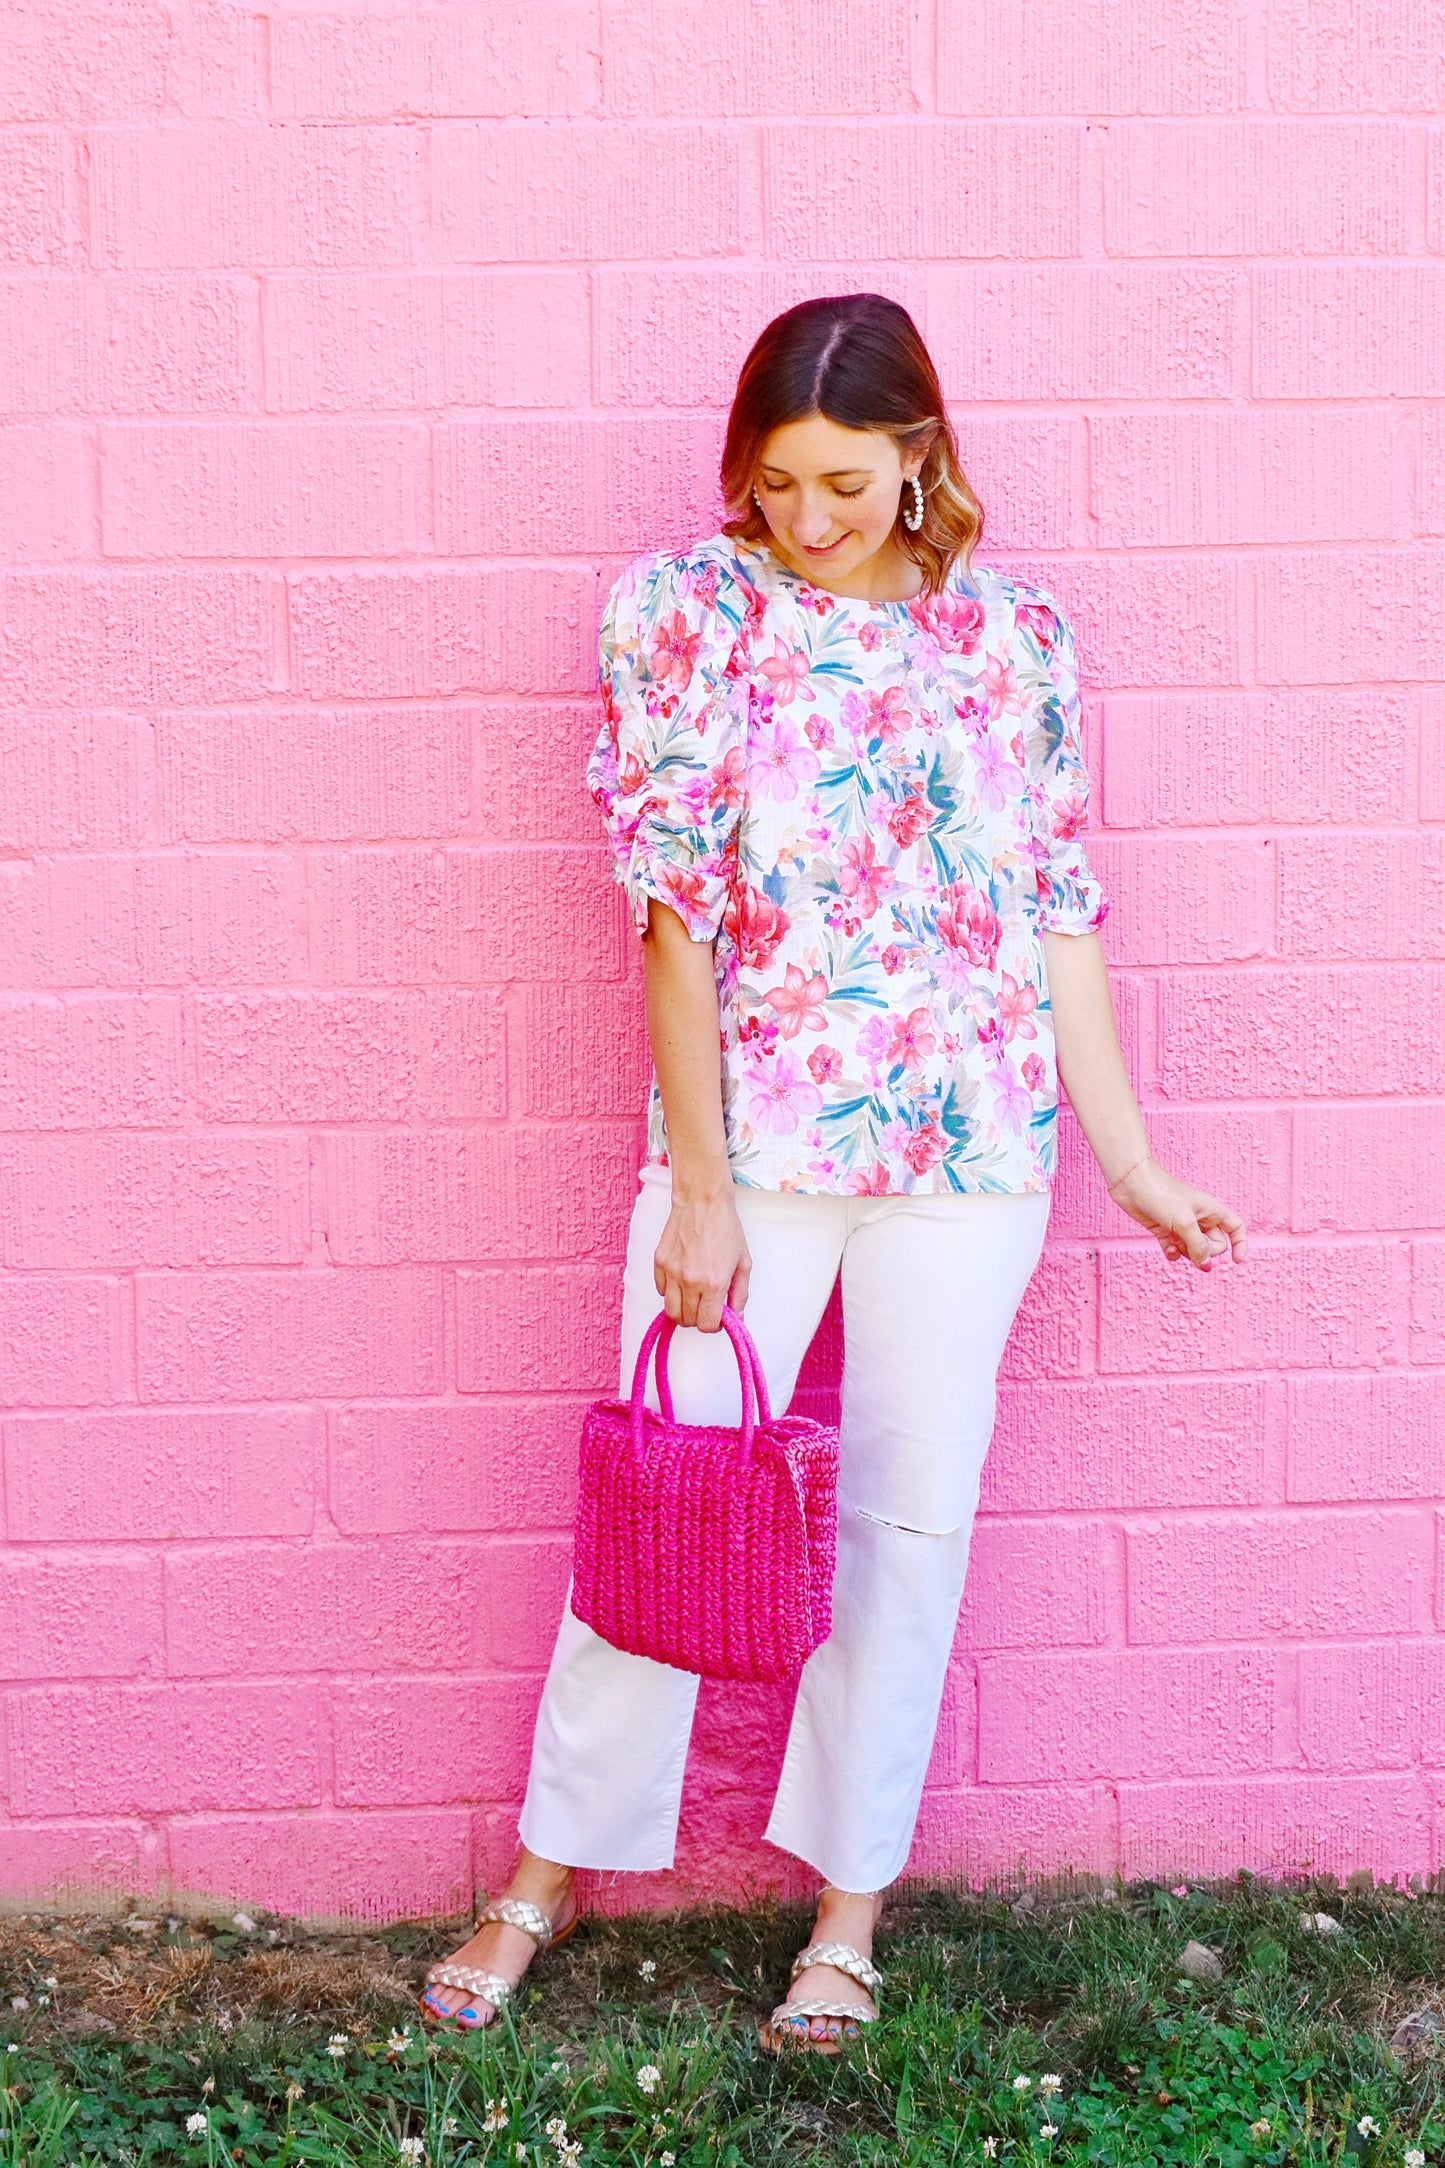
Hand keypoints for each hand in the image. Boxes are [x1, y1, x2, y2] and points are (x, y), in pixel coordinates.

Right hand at [653, 1190, 751, 1330]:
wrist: (703, 1201)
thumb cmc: (725, 1228)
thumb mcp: (743, 1263)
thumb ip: (740, 1295)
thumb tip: (736, 1317)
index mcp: (713, 1283)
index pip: (706, 1325)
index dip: (713, 1325)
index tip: (717, 1317)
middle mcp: (689, 1280)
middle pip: (687, 1320)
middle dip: (699, 1318)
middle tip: (706, 1306)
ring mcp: (671, 1272)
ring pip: (670, 1310)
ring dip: (683, 1310)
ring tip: (693, 1297)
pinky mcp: (659, 1262)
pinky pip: (660, 1291)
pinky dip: (670, 1292)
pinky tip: (682, 1280)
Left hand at [1107, 1156, 1247, 1269]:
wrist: (1131, 1184)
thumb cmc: (1161, 1195)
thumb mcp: (1184, 1223)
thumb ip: (1198, 1247)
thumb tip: (1206, 1266)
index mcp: (1212, 1210)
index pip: (1236, 1228)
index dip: (1240, 1244)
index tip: (1236, 1261)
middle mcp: (1200, 1219)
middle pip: (1214, 1246)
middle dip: (1204, 1250)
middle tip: (1190, 1242)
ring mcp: (1183, 1226)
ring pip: (1195, 1251)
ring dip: (1186, 1252)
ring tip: (1175, 1241)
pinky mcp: (1166, 1231)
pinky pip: (1177, 1251)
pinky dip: (1173, 1253)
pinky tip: (1167, 1248)